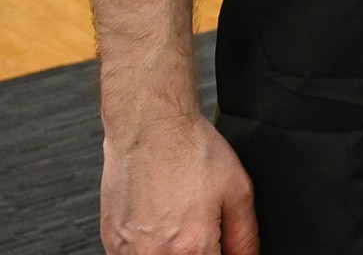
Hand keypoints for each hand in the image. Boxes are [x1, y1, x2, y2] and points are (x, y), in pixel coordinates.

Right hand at [101, 111, 258, 254]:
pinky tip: (159, 222)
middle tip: (200, 228)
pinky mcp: (111, 243)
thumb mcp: (238, 190)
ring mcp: (128, 252)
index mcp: (191, 246)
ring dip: (171, 251)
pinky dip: (149, 248)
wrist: (150, 127)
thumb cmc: (189, 151)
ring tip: (178, 222)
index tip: (219, 244)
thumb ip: (245, 235)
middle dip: (196, 252)